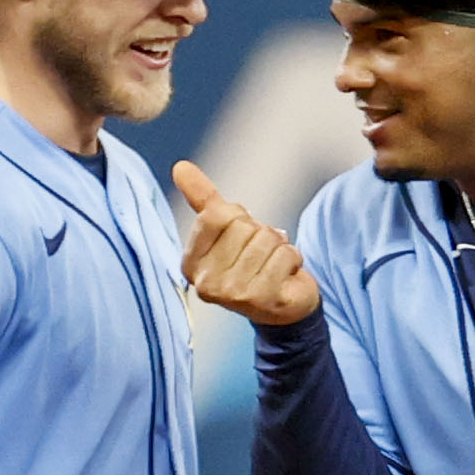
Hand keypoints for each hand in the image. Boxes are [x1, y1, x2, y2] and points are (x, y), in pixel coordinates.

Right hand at [173, 160, 321, 327]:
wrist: (284, 306)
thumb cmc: (250, 264)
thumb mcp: (225, 231)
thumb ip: (203, 200)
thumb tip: (181, 167)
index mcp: (191, 263)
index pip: (215, 215)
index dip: (237, 216)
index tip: (240, 236)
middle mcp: (207, 283)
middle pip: (242, 226)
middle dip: (259, 232)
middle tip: (260, 254)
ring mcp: (234, 294)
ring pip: (267, 238)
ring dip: (278, 246)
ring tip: (272, 264)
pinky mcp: (264, 299)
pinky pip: (286, 254)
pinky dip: (293, 258)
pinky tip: (285, 275)